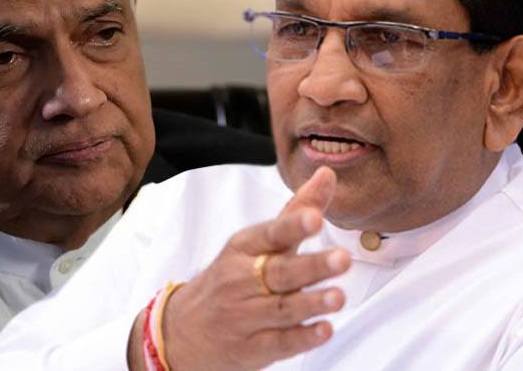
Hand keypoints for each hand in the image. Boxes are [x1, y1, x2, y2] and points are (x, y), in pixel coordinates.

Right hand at [151, 167, 350, 369]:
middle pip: (280, 272)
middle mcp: (241, 280)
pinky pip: (279, 343)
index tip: (314, 218)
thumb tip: (327, 174)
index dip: (293, 226)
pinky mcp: (251, 349)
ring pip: (281, 308)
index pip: (270, 234)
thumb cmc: (230, 278)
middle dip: (312, 266)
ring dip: (311, 302)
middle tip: (342, 259)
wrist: (181, 331)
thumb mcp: (255, 242)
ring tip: (338, 296)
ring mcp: (244, 316)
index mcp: (243, 248)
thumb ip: (296, 210)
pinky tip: (323, 330)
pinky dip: (301, 338)